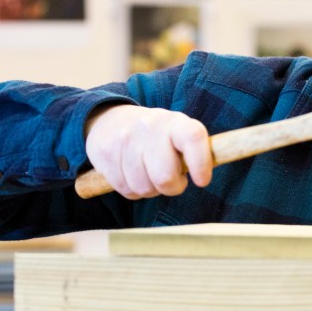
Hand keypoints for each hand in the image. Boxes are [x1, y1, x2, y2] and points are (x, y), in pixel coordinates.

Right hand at [84, 104, 212, 198]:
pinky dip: (132, 190)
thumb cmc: (158, 137)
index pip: (193, 138)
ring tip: (150, 174)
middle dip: (172, 187)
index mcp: (176, 122)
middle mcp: (150, 127)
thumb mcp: (179, 134)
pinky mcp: (104, 154)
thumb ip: (195, 151)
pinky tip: (132, 174)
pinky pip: (125, 189)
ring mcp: (125, 140)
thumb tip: (207, 175)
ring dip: (150, 189)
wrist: (110, 120)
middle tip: (172, 181)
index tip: (202, 181)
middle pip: (164, 177)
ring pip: (143, 187)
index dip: (200, 163)